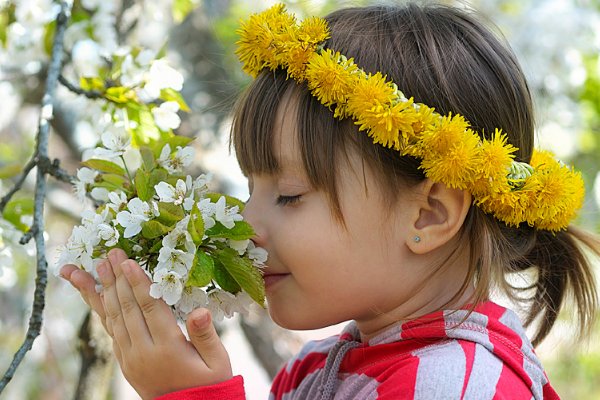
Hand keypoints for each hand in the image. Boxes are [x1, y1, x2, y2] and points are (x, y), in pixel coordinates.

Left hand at [60, 249, 232, 398]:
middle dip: (117, 279)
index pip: (149, 309)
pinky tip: (96, 293)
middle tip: (110, 254)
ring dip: (104, 290)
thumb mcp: (218, 362)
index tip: (127, 262)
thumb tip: (201, 310)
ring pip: (113, 318)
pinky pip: (110, 330)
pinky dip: (101, 309)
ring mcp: (130, 358)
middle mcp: (143, 352)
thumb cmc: (208, 384)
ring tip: (97, 266)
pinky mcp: (124, 361)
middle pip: (127, 309)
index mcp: (168, 348)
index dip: (138, 284)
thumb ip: (206, 336)